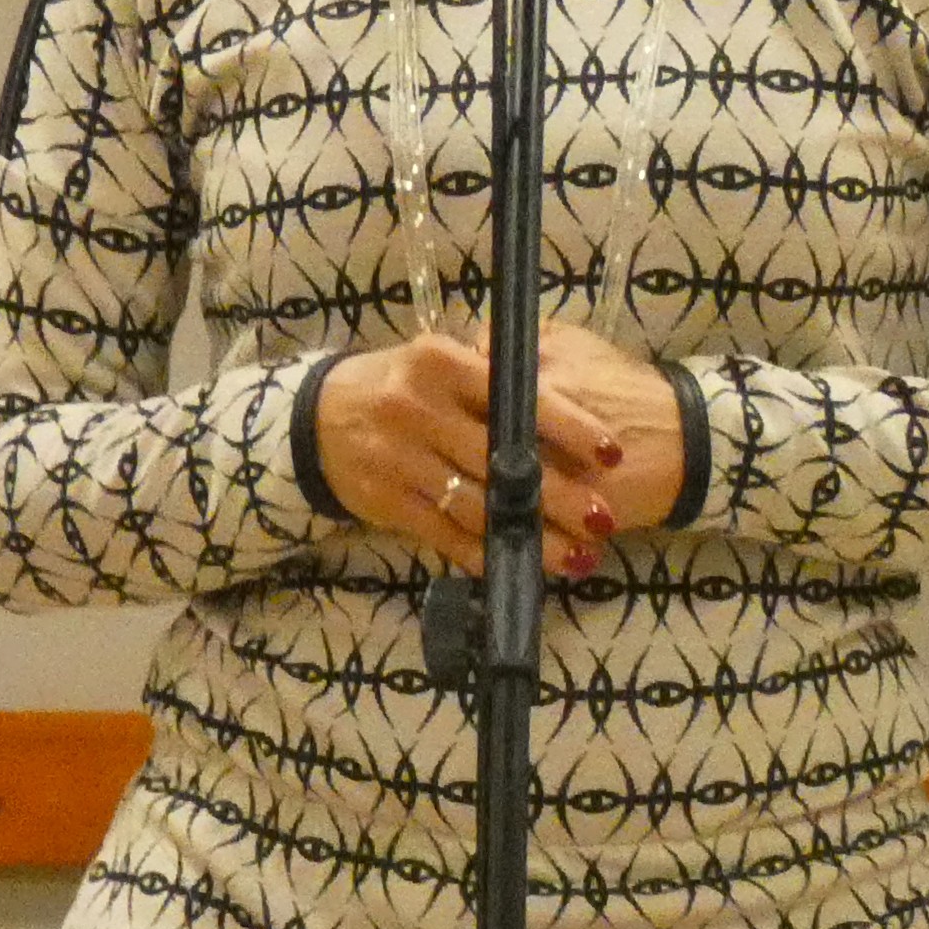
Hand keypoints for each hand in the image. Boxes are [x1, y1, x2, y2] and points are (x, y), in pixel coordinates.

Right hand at [319, 321, 683, 574]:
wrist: (317, 418)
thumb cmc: (399, 387)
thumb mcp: (439, 365)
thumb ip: (492, 381)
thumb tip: (568, 412)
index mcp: (442, 363)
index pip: (517, 396)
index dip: (569, 427)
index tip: (612, 453)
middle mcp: (418, 406)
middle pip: (503, 458)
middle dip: (560, 494)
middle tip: (603, 519)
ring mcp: (400, 455)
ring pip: (479, 504)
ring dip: (532, 535)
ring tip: (578, 556)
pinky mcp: (387, 498)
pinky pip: (446, 533)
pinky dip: (486, 552)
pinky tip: (519, 565)